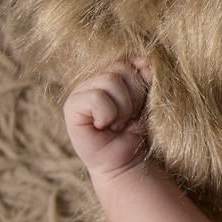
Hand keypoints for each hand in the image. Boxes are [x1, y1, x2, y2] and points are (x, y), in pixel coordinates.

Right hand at [63, 57, 151, 176]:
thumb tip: (144, 60)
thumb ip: (147, 76)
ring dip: (123, 108)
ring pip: (110, 81)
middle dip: (134, 98)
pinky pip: (96, 97)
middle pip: (122, 69)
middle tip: (128, 117)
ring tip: (118, 123)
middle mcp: (95, 78)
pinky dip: (107, 115)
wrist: (129, 161)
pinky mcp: (71, 107)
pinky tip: (104, 126)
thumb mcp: (150, 98)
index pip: (132, 60)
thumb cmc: (138, 130)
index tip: (141, 104)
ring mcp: (81, 91)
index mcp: (113, 72)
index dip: (144, 83)